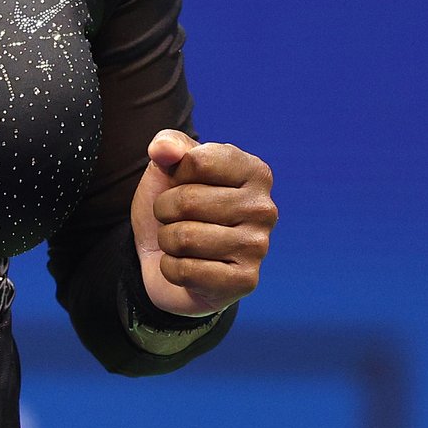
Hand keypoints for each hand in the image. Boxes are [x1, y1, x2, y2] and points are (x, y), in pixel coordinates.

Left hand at [130, 130, 276, 316]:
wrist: (167, 258)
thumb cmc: (175, 207)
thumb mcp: (168, 169)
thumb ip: (168, 146)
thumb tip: (163, 148)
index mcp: (255, 172)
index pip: (198, 161)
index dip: (174, 175)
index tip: (182, 185)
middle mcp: (264, 208)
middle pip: (186, 200)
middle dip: (164, 211)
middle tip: (175, 219)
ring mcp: (258, 247)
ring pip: (183, 238)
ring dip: (167, 241)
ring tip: (180, 242)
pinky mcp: (245, 281)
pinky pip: (184, 270)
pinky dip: (171, 269)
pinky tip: (187, 266)